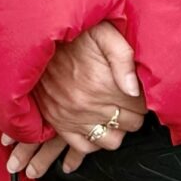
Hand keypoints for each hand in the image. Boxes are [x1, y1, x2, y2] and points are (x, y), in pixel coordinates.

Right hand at [7, 24, 142, 176]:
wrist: (36, 40)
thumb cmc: (73, 35)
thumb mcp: (103, 33)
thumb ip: (123, 58)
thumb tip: (134, 89)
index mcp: (102, 83)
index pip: (140, 106)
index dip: (144, 98)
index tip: (139, 90)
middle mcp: (88, 105)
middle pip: (130, 124)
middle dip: (135, 113)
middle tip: (130, 100)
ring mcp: (72, 117)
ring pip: (111, 141)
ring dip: (118, 128)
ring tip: (116, 113)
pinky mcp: (58, 122)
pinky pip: (83, 147)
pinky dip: (95, 141)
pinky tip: (98, 126)